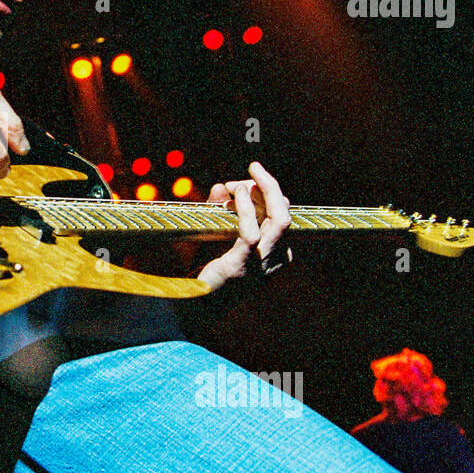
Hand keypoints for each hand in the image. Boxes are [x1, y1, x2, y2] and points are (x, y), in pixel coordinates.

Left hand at [197, 161, 291, 291]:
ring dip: (264, 192)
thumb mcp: (212, 232)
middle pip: (285, 214)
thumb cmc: (202, 269)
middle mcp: (272, 260)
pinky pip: (251, 233)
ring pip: (280, 221)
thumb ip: (217, 209)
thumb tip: (223, 186)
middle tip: (254, 168)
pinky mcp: (240, 267)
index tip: (242, 183)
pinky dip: (246, 209)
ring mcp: (259, 265)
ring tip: (246, 178)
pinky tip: (235, 196)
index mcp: (273, 254)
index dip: (266, 192)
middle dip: (270, 187)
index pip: (282, 214)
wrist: (188, 304)